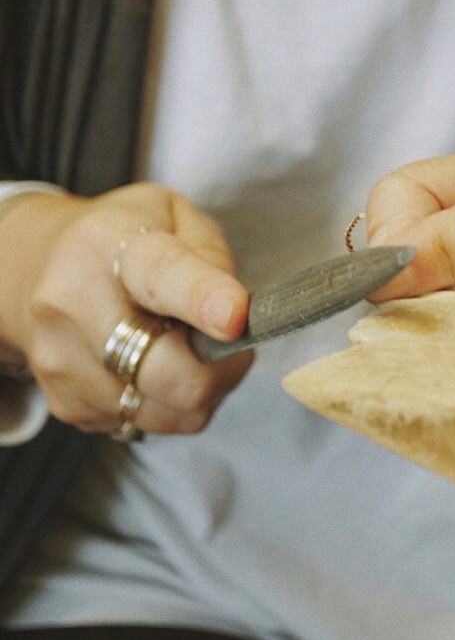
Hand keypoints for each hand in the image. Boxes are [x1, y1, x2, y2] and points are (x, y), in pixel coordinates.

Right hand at [0, 183, 252, 435]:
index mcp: (107, 244)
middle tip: (231, 340)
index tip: (236, 318)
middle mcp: (73, 304)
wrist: (33, 267)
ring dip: (200, 388)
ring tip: (189, 346)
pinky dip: (169, 402)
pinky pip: (147, 424)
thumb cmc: (120, 238)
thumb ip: (210, 257)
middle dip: (220, 367)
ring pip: (167, 411)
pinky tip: (155, 364)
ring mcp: (63, 362)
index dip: (203, 301)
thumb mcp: (174, 216)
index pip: (159, 277)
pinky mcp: (67, 405)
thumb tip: (234, 315)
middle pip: (166, 371)